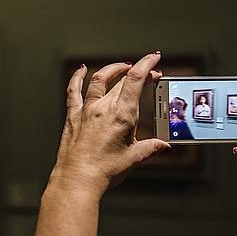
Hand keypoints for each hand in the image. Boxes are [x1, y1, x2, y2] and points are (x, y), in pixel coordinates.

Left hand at [48, 52, 170, 197]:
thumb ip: (150, 147)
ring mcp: (87, 110)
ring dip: (113, 70)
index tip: (154, 58)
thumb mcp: (134, 158)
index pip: (136, 80)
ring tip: (122, 66)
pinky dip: (77, 77)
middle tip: (149, 74)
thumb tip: (163, 145)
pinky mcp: (73, 116)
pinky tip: (81, 70)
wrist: (77, 180)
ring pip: (100, 80)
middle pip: (122, 80)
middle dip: (138, 72)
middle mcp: (103, 108)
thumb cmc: (104, 171)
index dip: (147, 64)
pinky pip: (74, 91)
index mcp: (122, 115)